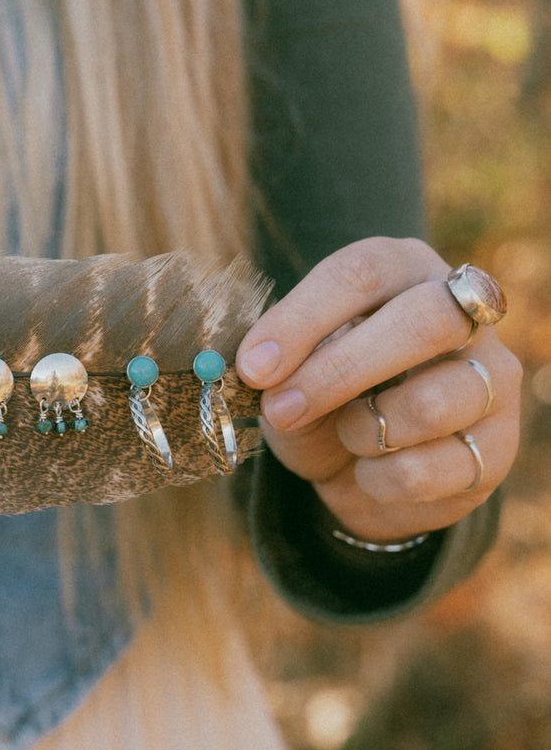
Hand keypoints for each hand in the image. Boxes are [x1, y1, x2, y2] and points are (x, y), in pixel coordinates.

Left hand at [235, 237, 520, 543]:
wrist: (357, 472)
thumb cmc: (320, 401)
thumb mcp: (288, 374)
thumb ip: (278, 364)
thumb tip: (258, 367)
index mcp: (402, 271)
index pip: (363, 272)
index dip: (302, 319)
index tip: (253, 367)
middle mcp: (462, 315)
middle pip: (423, 320)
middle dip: (337, 372)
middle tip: (281, 409)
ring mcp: (490, 380)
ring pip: (433, 401)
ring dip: (364, 430)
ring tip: (345, 436)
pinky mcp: (496, 447)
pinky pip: (432, 468)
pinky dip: (381, 479)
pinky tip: (370, 471)